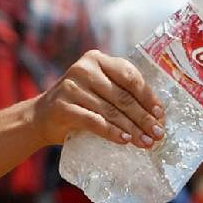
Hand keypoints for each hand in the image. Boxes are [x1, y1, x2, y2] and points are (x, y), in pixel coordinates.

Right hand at [33, 49, 165, 147]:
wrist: (42, 117)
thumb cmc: (80, 104)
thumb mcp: (100, 91)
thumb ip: (122, 94)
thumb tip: (157, 117)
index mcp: (98, 59)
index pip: (130, 76)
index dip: (147, 97)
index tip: (160, 115)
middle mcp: (84, 69)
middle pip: (122, 96)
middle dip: (143, 117)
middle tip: (158, 134)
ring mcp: (71, 86)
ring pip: (110, 111)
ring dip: (131, 129)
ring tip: (146, 142)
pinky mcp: (63, 106)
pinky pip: (94, 121)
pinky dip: (111, 132)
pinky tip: (124, 141)